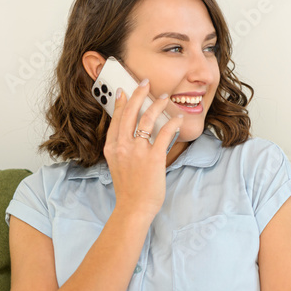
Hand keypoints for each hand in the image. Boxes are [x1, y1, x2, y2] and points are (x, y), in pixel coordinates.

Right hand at [103, 79, 184, 218]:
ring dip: (157, 104)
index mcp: (112, 148)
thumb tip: (131, 136)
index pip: (116, 119)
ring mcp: (137, 152)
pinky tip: (178, 118)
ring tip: (164, 97)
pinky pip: (164, 133)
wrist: (134, 208)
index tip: (124, 90)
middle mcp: (122, 146)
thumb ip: (122, 149)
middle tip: (145, 83)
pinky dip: (172, 123)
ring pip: (147, 119)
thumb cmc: (129, 190)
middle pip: (130, 113)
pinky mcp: (153, 158)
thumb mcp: (118, 165)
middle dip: (138, 94)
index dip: (120, 102)